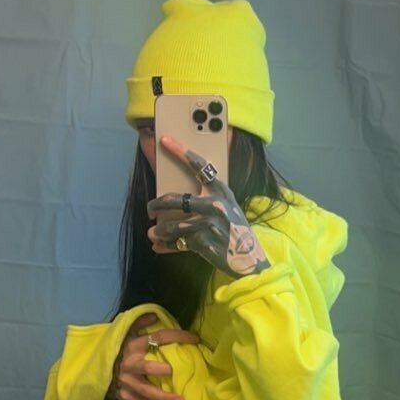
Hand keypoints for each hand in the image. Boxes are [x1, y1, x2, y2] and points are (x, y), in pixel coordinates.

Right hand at [105, 313, 200, 399]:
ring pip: (146, 391)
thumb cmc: (119, 350)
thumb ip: (138, 323)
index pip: (157, 338)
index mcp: (132, 345)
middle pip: (146, 367)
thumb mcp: (125, 333)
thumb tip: (154, 314)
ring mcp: (127, 383)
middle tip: (174, 371)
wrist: (98, 370)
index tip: (195, 339)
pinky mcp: (126, 396)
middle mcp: (129, 364)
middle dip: (159, 370)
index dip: (177, 336)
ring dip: (164, 397)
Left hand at [146, 135, 271, 280]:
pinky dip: (166, 245)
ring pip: (171, 225)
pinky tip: (159, 247)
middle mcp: (214, 204)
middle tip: (150, 208)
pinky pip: (177, 242)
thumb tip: (178, 199)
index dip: (180, 151)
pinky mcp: (202, 242)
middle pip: (174, 199)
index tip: (165, 140)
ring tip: (153, 232)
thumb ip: (208, 198)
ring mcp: (207, 224)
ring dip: (159, 230)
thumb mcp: (228, 207)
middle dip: (156, 204)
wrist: (248, 259)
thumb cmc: (236, 231)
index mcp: (221, 191)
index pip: (199, 165)